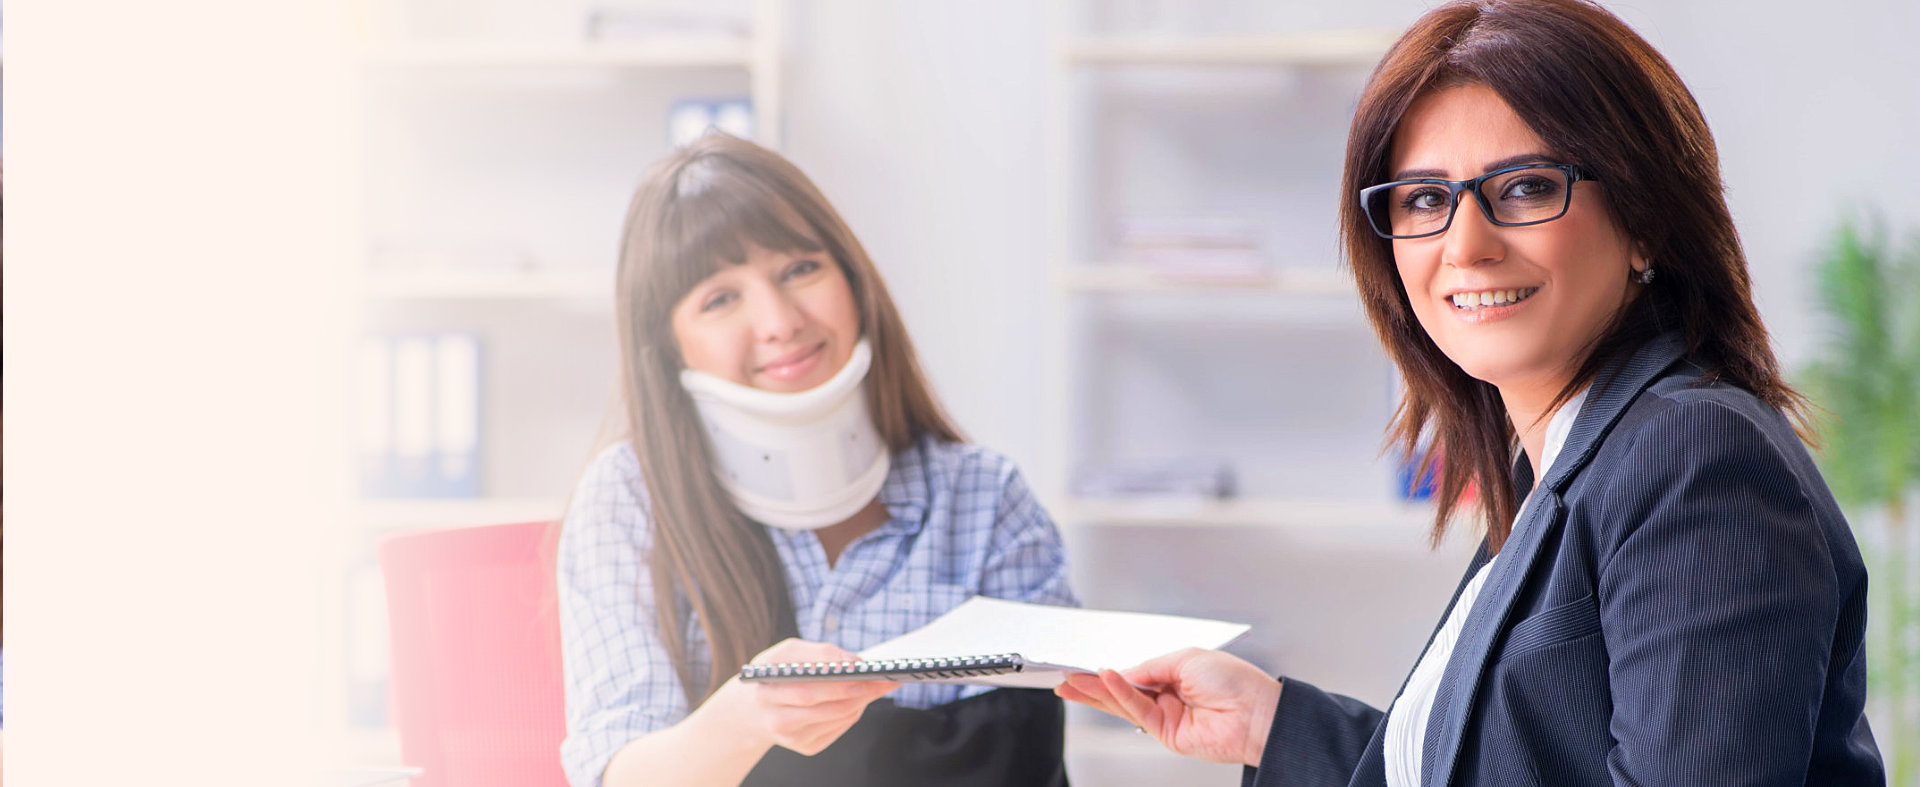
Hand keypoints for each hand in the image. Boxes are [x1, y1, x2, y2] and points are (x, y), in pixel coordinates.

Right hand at [727, 638, 900, 755]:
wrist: (750, 711)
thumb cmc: (773, 675)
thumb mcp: (784, 654)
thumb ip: (817, 653)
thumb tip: (853, 661)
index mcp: (766, 692)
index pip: (806, 688)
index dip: (836, 679)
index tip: (861, 667)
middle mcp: (776, 719)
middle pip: (824, 705)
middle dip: (856, 690)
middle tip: (882, 679)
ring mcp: (791, 738)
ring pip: (835, 718)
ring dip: (860, 701)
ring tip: (878, 685)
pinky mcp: (805, 747)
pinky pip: (837, 729)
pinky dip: (852, 712)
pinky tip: (859, 700)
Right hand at [1055, 648, 1281, 766]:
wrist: (1257, 712)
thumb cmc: (1234, 681)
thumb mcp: (1186, 658)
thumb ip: (1150, 667)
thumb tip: (1122, 673)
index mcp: (1175, 675)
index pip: (1134, 674)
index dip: (1110, 671)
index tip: (1085, 665)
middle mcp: (1168, 696)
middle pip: (1122, 691)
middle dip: (1092, 684)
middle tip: (1065, 678)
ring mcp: (1166, 717)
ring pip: (1123, 704)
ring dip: (1096, 692)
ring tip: (1070, 682)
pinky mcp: (1167, 734)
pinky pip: (1138, 711)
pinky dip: (1120, 694)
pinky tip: (1105, 680)